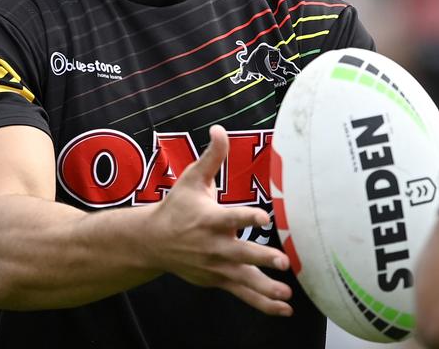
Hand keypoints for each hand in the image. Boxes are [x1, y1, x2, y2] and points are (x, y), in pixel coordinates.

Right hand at [149, 125, 293, 315]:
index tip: (263, 216)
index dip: (246, 215)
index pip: (230, 217)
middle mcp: (213, 246)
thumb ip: (211, 157)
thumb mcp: (191, 180)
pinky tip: (284, 309)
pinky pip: (243, 293)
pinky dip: (263, 303)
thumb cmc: (177, 208)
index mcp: (209, 219)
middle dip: (261, 258)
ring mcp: (216, 266)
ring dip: (265, 288)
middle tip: (283, 261)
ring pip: (243, 279)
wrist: (152, 243)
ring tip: (286, 295)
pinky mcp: (219, 280)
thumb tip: (219, 128)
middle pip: (240, 253)